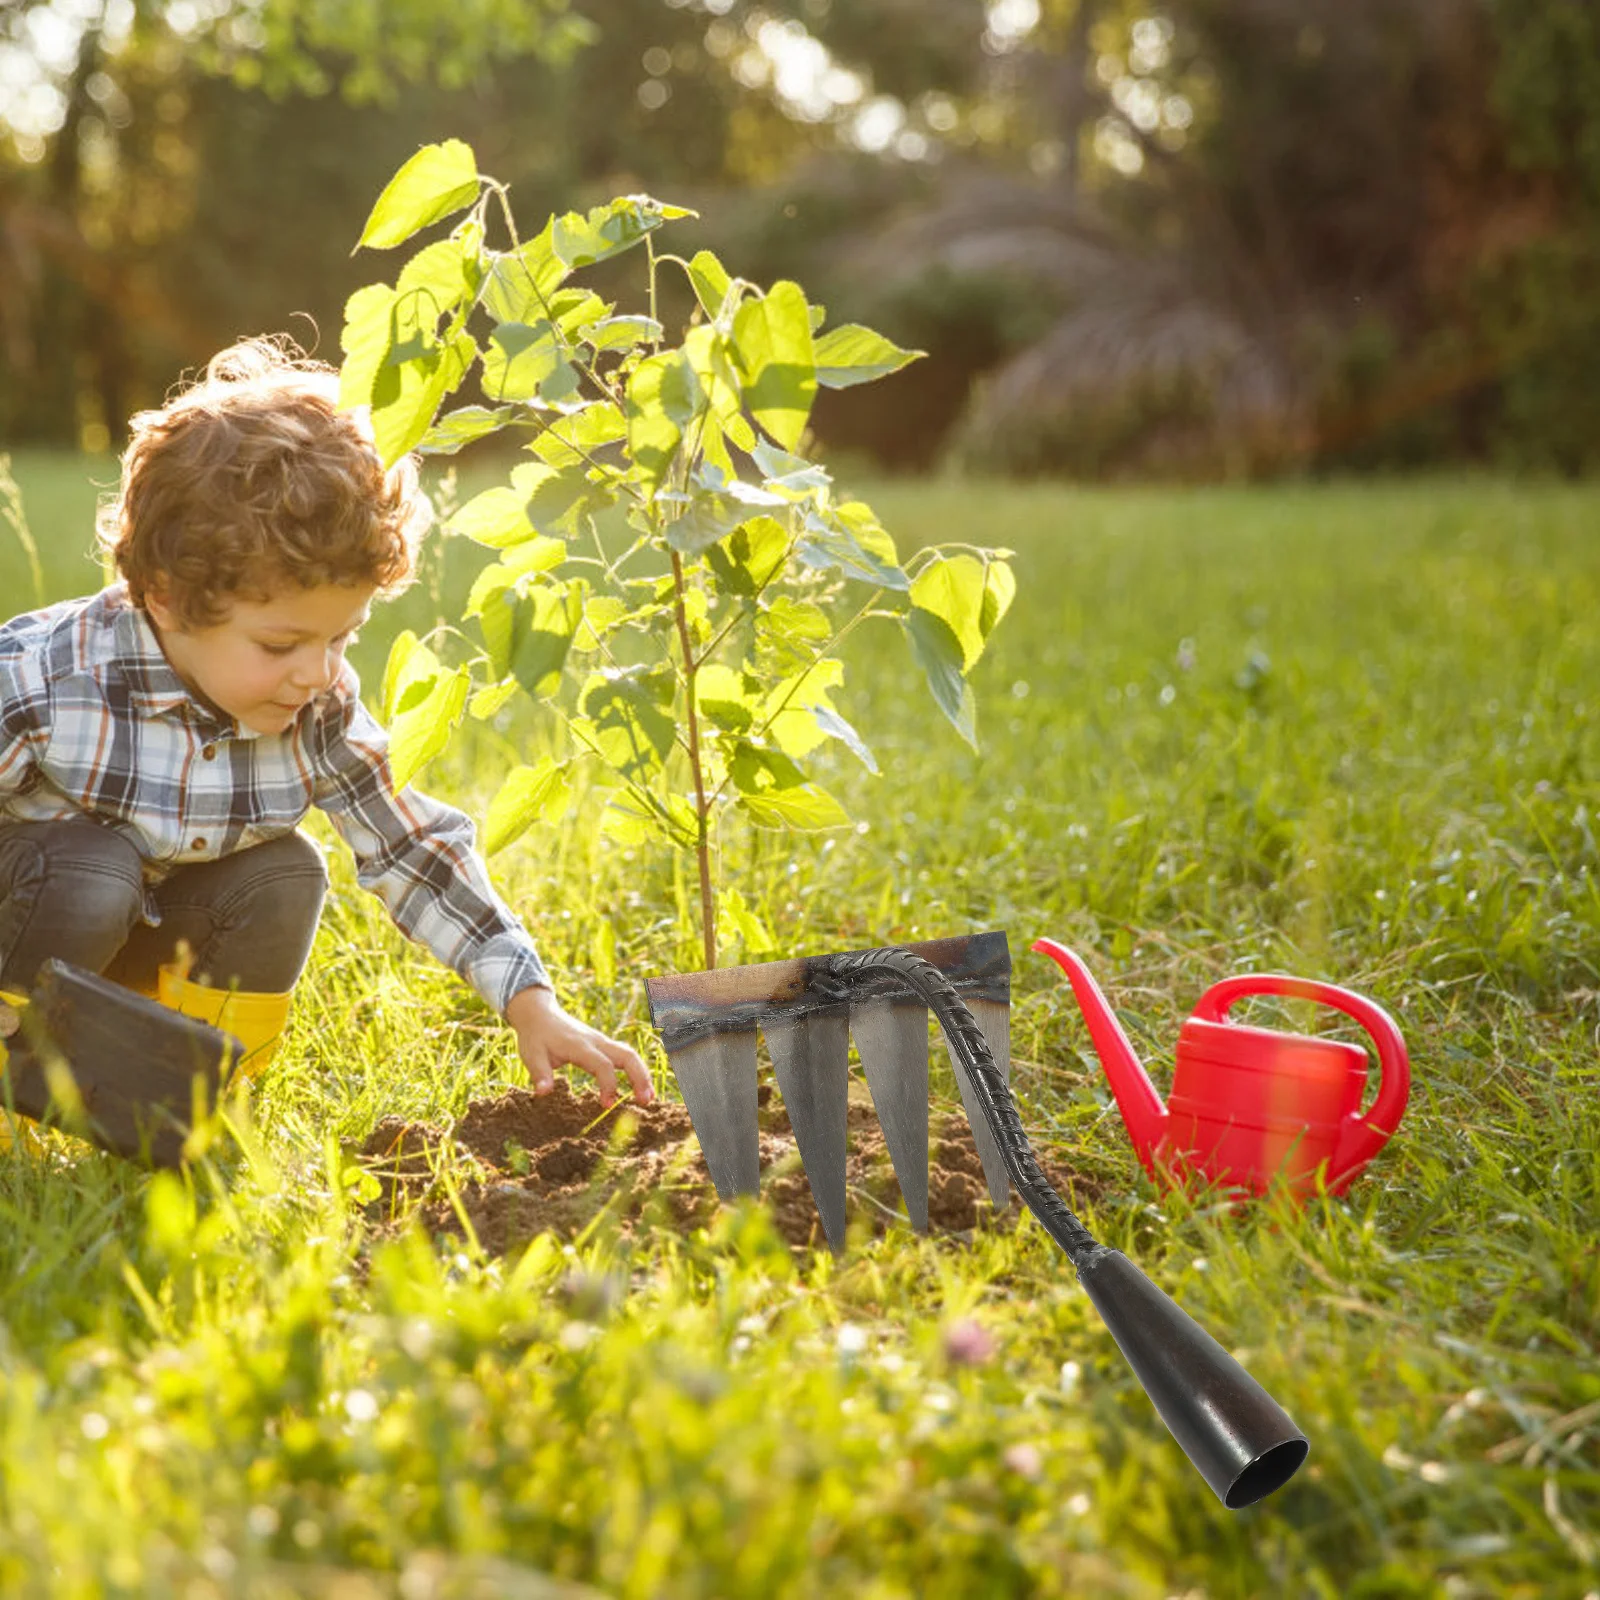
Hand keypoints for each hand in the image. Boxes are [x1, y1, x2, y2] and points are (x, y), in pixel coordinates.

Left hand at [505, 984, 653, 1108]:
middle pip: (627, 1055)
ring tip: (648, 1098)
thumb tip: (543, 1093)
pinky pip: (625, 1055)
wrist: (539, 1013)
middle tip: (645, 1102)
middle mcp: (596, 1042)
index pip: (602, 1065)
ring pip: (630, 1054)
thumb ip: (539, 1074)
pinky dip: (636, 1070)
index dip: (608, 1085)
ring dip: (642, 1074)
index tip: (606, 1105)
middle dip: (639, 1078)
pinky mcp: (602, 1044)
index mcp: (580, 1046)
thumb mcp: (531, 1055)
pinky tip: (639, 1086)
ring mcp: (601, 1041)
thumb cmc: (535, 1037)